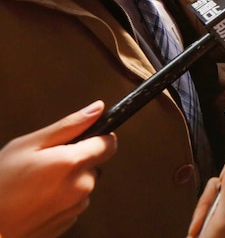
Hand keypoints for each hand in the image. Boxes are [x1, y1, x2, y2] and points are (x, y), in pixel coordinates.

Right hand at [0, 101, 117, 237]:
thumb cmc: (0, 184)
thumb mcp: (28, 145)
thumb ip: (68, 126)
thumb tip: (97, 109)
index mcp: (73, 163)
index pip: (109, 144)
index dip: (98, 137)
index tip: (84, 137)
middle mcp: (82, 186)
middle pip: (96, 163)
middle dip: (79, 158)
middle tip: (47, 162)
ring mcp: (76, 207)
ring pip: (85, 182)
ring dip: (71, 179)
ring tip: (38, 182)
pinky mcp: (70, 221)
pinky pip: (75, 201)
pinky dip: (63, 197)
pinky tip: (39, 198)